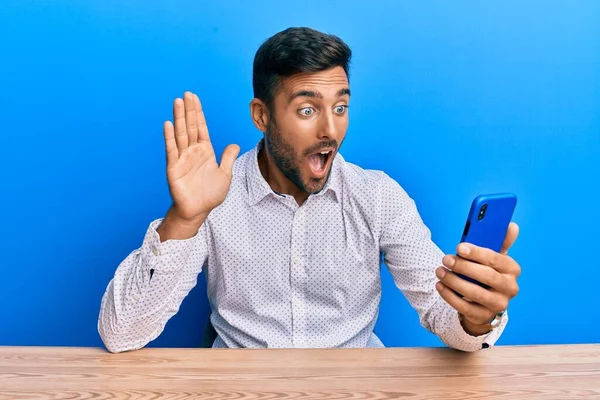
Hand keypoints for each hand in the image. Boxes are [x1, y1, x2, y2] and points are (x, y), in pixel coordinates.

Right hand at [163, 91, 239, 220]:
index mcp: (205, 151)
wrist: (198, 210)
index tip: (195, 98)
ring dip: (179, 118)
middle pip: (190, 126)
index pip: (201, 127)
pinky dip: (170, 136)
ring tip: (177, 102)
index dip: (199, 113)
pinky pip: (172, 149)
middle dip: (189, 110)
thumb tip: (235, 144)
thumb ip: (228, 158)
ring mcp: (182, 158)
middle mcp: (192, 151)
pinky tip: (168, 124)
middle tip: (186, 94)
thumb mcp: (225, 174)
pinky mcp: (173, 167)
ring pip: (181, 134)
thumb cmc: (210, 194)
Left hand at [435, 222, 520, 334]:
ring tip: (439, 271)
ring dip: (453, 281)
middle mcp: (510, 288)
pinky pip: (465, 307)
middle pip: (485, 276)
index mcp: (512, 269)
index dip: (476, 253)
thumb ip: (499, 241)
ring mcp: (498, 304)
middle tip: (445, 259)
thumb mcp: (493, 257)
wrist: (485, 302)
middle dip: (463, 266)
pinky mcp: (484, 316)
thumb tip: (511, 225)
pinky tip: (440, 286)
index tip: (459, 247)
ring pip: (474, 292)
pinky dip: (450, 296)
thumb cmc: (487, 272)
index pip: (495, 259)